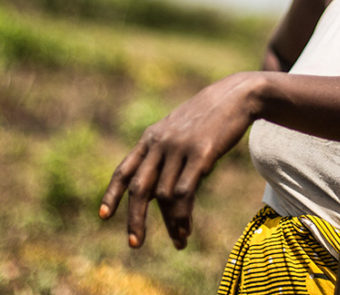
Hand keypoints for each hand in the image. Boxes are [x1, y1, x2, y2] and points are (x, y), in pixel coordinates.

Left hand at [98, 72, 262, 248]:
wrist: (235, 95)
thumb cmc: (207, 118)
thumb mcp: (177, 132)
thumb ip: (162, 157)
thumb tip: (152, 195)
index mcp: (150, 138)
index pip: (124, 169)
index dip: (112, 193)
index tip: (103, 216)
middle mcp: (160, 143)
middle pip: (140, 187)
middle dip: (135, 218)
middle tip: (134, 244)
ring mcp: (180, 148)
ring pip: (164, 195)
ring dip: (170, 223)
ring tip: (179, 241)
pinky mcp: (201, 154)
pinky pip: (185, 191)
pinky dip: (182, 215)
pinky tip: (186, 228)